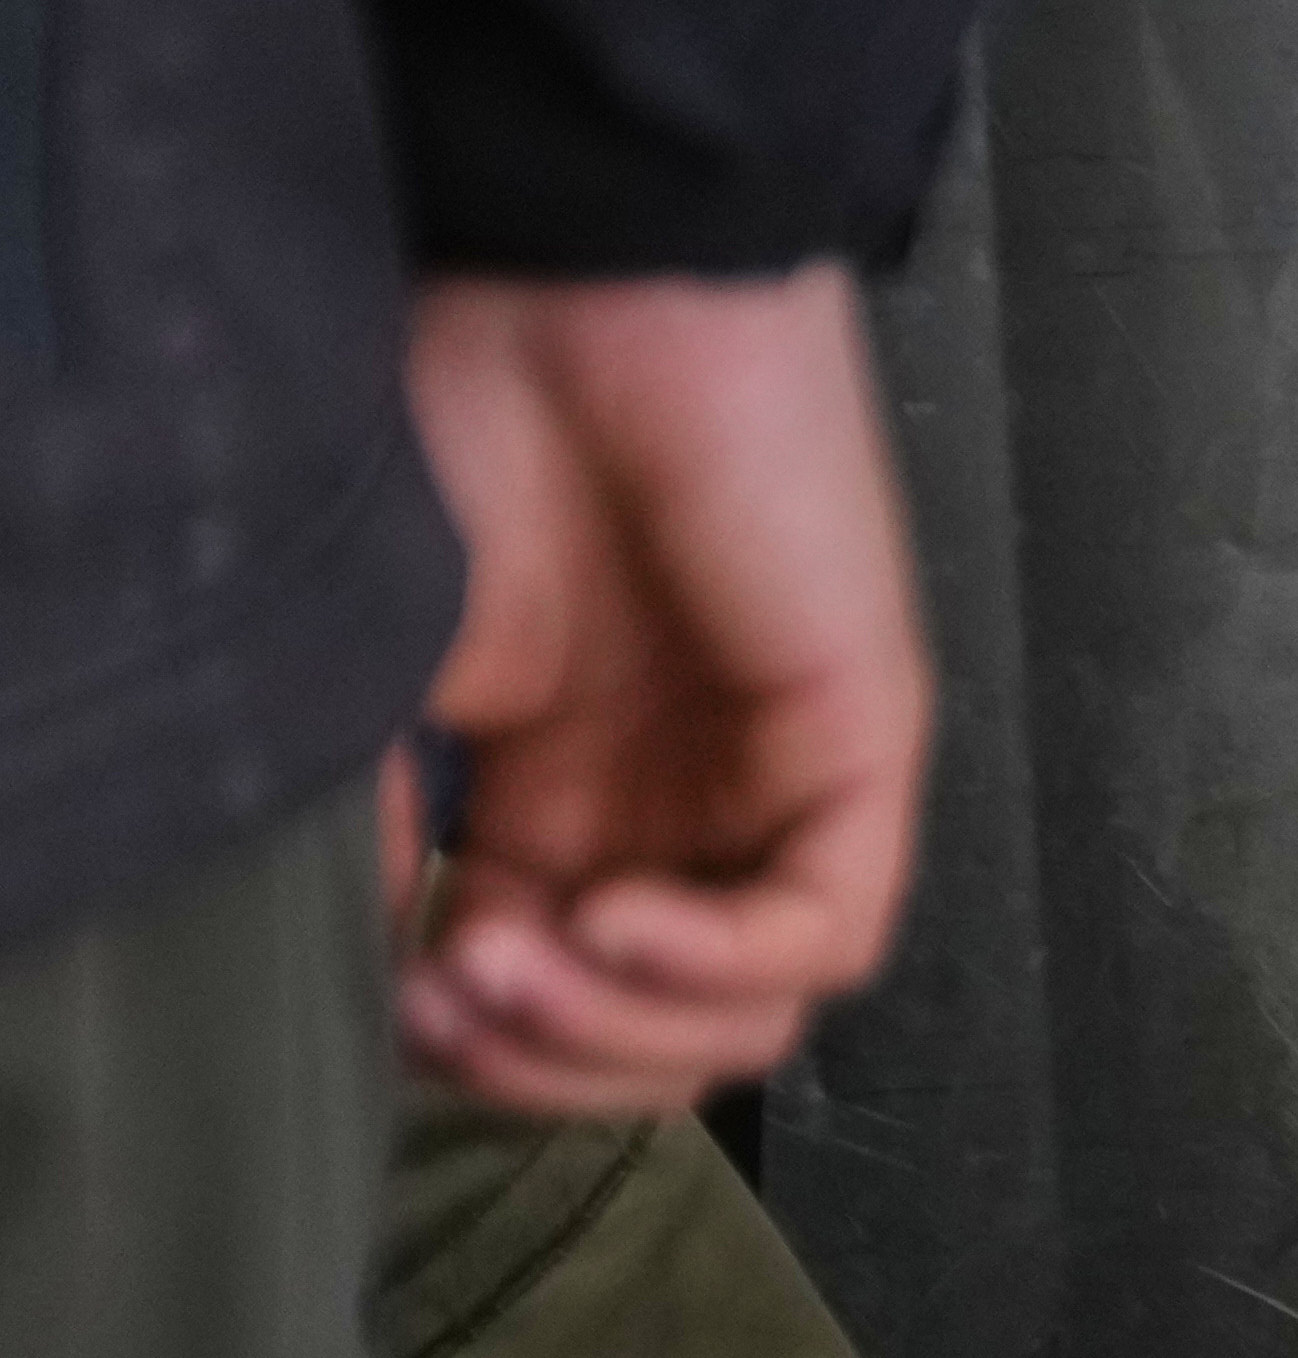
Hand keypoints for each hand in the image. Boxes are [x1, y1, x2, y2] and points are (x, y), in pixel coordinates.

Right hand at [396, 270, 933, 1112]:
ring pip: (751, 1015)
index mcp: (577, 798)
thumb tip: (375, 976)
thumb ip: (389, 827)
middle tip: (449, 1000)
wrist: (567, 297)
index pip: (567, 1009)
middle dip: (547, 1060)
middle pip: (667, 1041)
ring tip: (508, 961)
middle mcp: (687, 806)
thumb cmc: (474, 430)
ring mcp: (781, 779)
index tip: (391, 996)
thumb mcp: (393, 669)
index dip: (483, 1047)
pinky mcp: (862, 741)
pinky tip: (608, 918)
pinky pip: (830, 930)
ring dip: (614, 1027)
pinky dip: (715, 961)